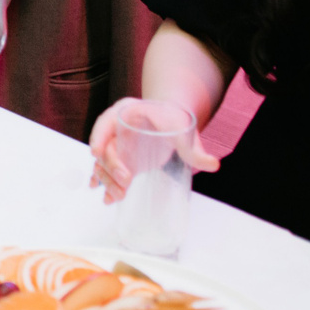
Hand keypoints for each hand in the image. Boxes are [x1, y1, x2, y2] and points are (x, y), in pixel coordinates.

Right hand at [87, 97, 219, 203]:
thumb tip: (213, 165)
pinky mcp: (121, 159)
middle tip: (125, 182)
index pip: (105, 122)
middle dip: (110, 167)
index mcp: (125, 112)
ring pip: (103, 163)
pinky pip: (107, 172)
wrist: (172, 119)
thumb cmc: (174, 119)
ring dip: (107, 181)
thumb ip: (195, 148)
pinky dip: (105, 184)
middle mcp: (115, 129)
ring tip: (117, 197)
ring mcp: (116, 145)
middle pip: (104, 148)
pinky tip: (106, 197)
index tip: (97, 153)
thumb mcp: (183, 130)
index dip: (98, 136)